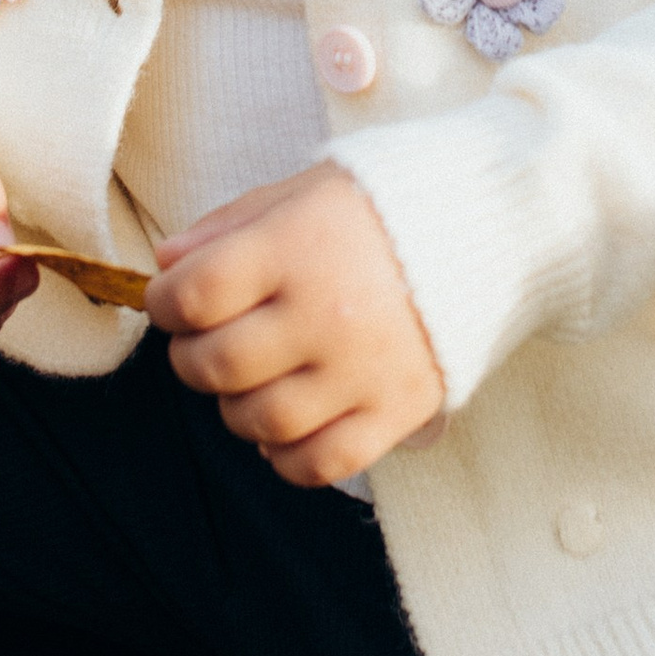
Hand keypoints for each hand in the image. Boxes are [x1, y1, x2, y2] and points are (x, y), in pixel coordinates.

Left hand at [147, 161, 443, 487]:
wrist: (494, 225)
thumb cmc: (386, 203)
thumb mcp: (303, 191)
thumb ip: (227, 227)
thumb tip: (165, 268)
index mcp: (296, 247)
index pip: (192, 297)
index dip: (161, 303)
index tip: (169, 300)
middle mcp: (326, 313)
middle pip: (216, 365)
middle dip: (192, 356)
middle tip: (206, 340)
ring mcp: (363, 370)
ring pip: (260, 422)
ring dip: (235, 408)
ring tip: (253, 379)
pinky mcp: (398, 411)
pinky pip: (319, 464)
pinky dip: (287, 456)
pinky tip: (288, 424)